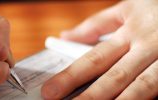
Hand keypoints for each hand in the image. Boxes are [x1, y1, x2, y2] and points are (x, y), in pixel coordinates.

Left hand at [42, 0, 157, 98]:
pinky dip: (145, 99)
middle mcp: (148, 46)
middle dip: (88, 96)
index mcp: (130, 32)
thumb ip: (95, 25)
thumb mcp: (128, 8)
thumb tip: (65, 36)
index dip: (70, 76)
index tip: (50, 90)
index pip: (93, 58)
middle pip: (113, 77)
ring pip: (141, 87)